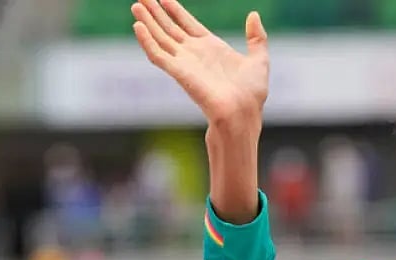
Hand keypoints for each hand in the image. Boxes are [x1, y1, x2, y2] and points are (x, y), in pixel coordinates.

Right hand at [131, 0, 269, 127]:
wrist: (243, 112)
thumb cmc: (252, 93)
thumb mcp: (259, 59)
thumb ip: (256, 37)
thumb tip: (253, 14)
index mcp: (211, 48)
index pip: (187, 23)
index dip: (175, 10)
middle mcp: (195, 54)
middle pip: (170, 28)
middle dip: (156, 12)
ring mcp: (185, 62)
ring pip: (160, 38)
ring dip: (147, 22)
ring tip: (136, 6)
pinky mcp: (178, 73)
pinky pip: (158, 55)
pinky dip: (147, 42)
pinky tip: (138, 27)